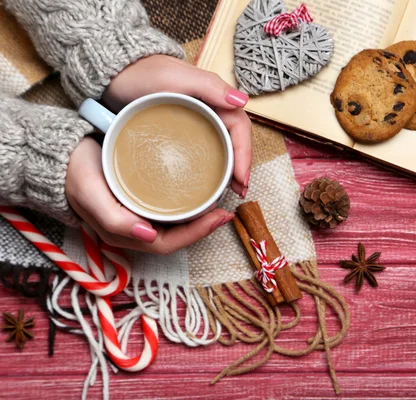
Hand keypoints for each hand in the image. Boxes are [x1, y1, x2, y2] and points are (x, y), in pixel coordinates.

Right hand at [66, 137, 233, 253]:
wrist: (58, 157)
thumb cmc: (74, 174)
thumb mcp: (91, 193)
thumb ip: (115, 218)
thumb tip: (149, 237)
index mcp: (123, 234)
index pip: (168, 244)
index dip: (197, 235)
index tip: (219, 216)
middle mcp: (132, 231)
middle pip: (176, 238)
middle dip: (202, 228)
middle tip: (225, 209)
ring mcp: (135, 219)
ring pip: (173, 227)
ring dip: (196, 219)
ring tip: (217, 202)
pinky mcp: (137, 204)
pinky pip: (167, 213)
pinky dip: (185, 208)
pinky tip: (197, 194)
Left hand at [102, 55, 251, 195]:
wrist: (113, 75)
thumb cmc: (141, 73)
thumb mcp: (175, 77)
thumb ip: (210, 86)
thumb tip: (242, 102)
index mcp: (214, 97)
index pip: (239, 127)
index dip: (244, 153)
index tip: (240, 178)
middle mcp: (210, 110)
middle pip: (234, 140)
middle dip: (241, 167)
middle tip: (239, 191)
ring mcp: (197, 121)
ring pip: (222, 147)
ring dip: (229, 170)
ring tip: (229, 192)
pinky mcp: (182, 131)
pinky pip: (203, 150)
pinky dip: (210, 167)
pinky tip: (205, 182)